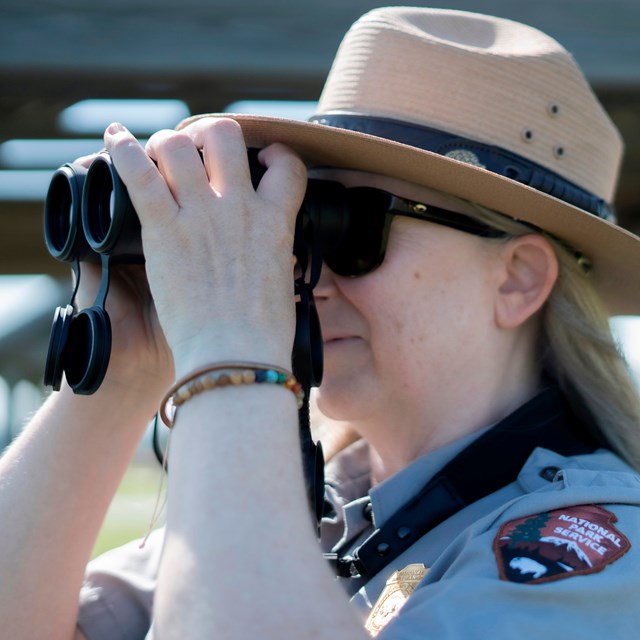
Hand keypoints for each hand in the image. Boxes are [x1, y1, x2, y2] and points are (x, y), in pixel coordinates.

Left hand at [103, 117, 306, 375]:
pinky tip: (113, 137)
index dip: (275, 155)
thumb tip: (276, 255)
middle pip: (225, 135)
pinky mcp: (164, 232)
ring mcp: (200, 216)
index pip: (288, 166)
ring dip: (165, 143)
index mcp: (275, 222)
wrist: (237, 357)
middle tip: (197, 149)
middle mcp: (239, 207)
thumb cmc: (263, 334)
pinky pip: (138, 174)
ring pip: (177, 145)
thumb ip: (276, 257)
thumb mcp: (282, 284)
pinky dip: (121, 150)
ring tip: (158, 155)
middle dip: (208, 134)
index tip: (262, 161)